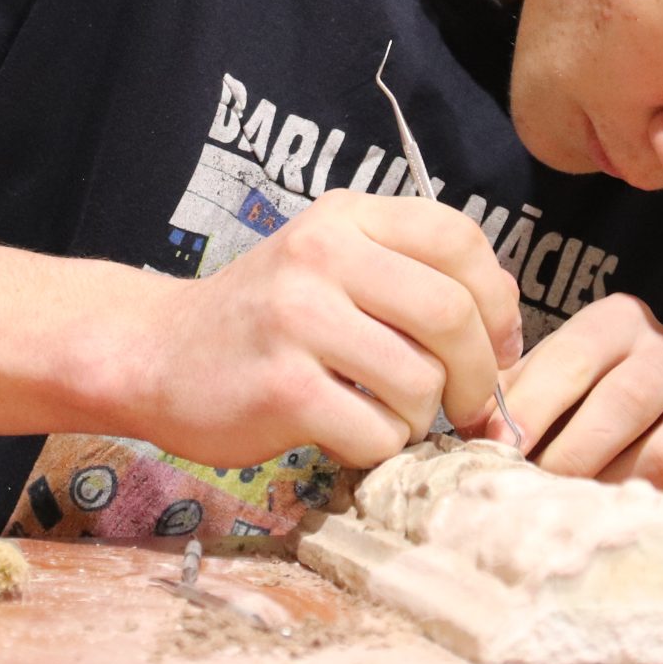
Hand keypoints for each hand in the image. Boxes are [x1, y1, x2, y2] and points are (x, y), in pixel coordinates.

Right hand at [133, 190, 522, 469]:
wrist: (154, 353)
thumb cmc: (263, 318)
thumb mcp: (332, 264)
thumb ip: (411, 274)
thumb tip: (508, 324)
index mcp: (346, 215)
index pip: (460, 239)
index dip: (497, 301)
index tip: (499, 345)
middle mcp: (322, 253)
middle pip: (452, 314)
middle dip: (479, 373)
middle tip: (469, 403)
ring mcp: (298, 319)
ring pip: (421, 381)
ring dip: (421, 417)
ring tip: (389, 415)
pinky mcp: (281, 388)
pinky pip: (376, 431)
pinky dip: (378, 447)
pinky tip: (348, 434)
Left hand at [476, 293, 662, 525]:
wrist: (644, 425)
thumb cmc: (571, 403)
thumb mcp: (536, 381)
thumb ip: (505, 392)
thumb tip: (476, 427)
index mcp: (624, 320)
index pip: (577, 356)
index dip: (533, 405)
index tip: (495, 446)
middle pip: (627, 402)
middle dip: (571, 454)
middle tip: (534, 491)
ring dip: (613, 490)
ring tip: (575, 512)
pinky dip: (661, 517)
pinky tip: (627, 523)